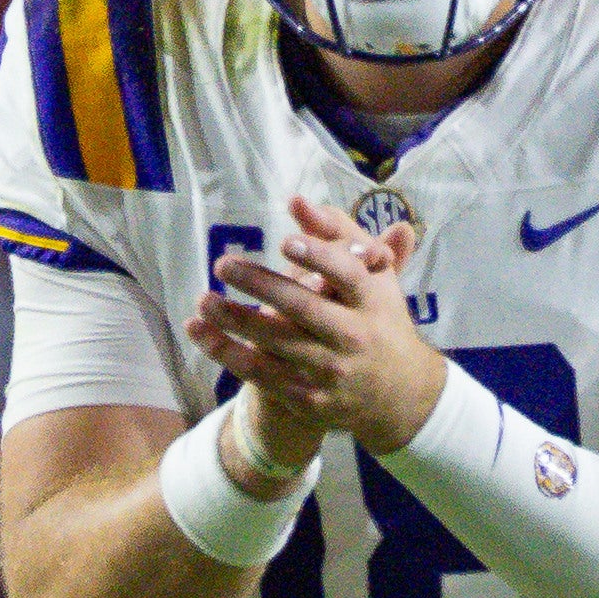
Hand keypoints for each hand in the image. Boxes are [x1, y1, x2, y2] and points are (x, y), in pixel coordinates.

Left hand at [189, 196, 444, 454]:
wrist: (400, 392)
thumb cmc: (377, 316)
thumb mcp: (372, 273)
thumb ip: (337, 232)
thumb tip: (295, 201)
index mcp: (373, 299)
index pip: (348, 274)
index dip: (319, 257)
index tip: (286, 242)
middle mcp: (355, 335)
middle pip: (304, 308)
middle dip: (261, 285)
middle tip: (224, 264)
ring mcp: (331, 370)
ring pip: (276, 342)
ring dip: (234, 319)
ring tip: (203, 298)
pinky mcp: (308, 396)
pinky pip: (259, 372)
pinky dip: (225, 351)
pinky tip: (198, 330)